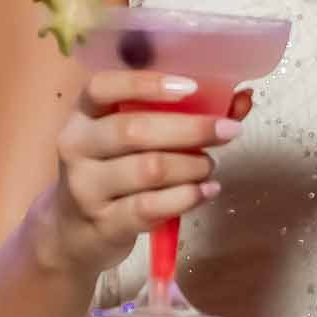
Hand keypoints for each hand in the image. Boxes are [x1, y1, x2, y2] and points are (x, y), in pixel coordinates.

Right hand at [33, 71, 253, 277]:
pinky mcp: (103, 224)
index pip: (102, 87)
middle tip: (227, 131)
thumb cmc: (115, 172)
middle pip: (135, 130)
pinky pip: (151, 207)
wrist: (74, 232)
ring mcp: (86, 188)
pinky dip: (187, 197)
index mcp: (83, 115)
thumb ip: (183, 114)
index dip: (146, 84)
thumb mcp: (134, 141)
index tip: (191, 87)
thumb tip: (242, 98)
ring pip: (149, 169)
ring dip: (192, 166)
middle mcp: (77, 147)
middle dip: (191, 129)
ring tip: (209, 166)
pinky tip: (207, 191)